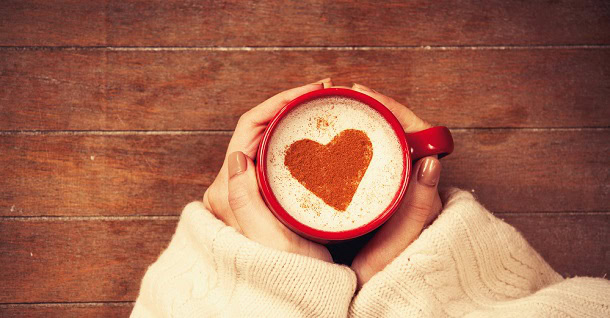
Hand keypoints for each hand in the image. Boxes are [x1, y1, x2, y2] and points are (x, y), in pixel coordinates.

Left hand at [203, 79, 333, 261]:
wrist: (298, 299)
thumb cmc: (288, 274)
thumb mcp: (267, 239)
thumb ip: (243, 199)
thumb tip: (237, 156)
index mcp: (228, 191)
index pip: (250, 129)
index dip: (280, 103)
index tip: (313, 91)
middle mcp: (233, 187)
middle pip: (258, 129)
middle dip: (290, 106)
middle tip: (325, 94)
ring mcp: (248, 190)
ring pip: (268, 141)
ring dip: (293, 120)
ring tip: (322, 108)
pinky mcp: (264, 196)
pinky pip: (277, 157)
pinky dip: (296, 140)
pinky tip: (316, 135)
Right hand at [349, 84, 442, 287]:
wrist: (377, 299)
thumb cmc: (391, 274)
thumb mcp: (402, 243)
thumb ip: (419, 208)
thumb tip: (432, 163)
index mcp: (421, 188)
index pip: (414, 133)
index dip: (390, 108)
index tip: (363, 94)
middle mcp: (408, 183)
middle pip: (393, 132)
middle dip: (369, 109)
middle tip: (341, 97)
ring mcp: (390, 188)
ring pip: (377, 145)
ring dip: (358, 124)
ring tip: (335, 111)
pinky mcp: (373, 196)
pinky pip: (363, 161)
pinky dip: (348, 146)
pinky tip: (330, 142)